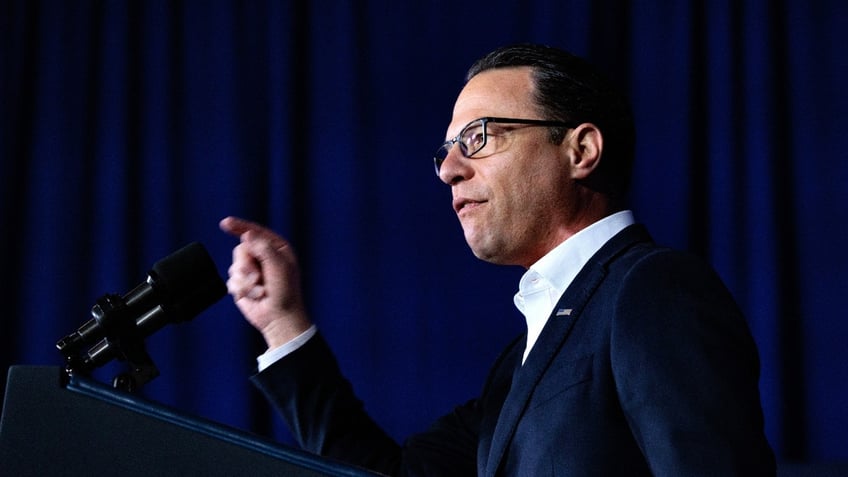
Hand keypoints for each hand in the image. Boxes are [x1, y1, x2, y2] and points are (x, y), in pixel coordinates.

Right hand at [219, 216, 311, 348]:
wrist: (278, 318)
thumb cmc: (285, 292)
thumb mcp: (278, 266)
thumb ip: (263, 248)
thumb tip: (246, 235)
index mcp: (276, 248)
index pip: (255, 232)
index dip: (240, 226)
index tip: (225, 223)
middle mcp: (263, 256)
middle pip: (241, 249)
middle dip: (246, 265)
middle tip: (257, 278)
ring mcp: (252, 269)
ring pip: (235, 265)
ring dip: (245, 280)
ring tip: (259, 290)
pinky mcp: (243, 283)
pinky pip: (231, 279)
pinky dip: (241, 289)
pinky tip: (253, 296)